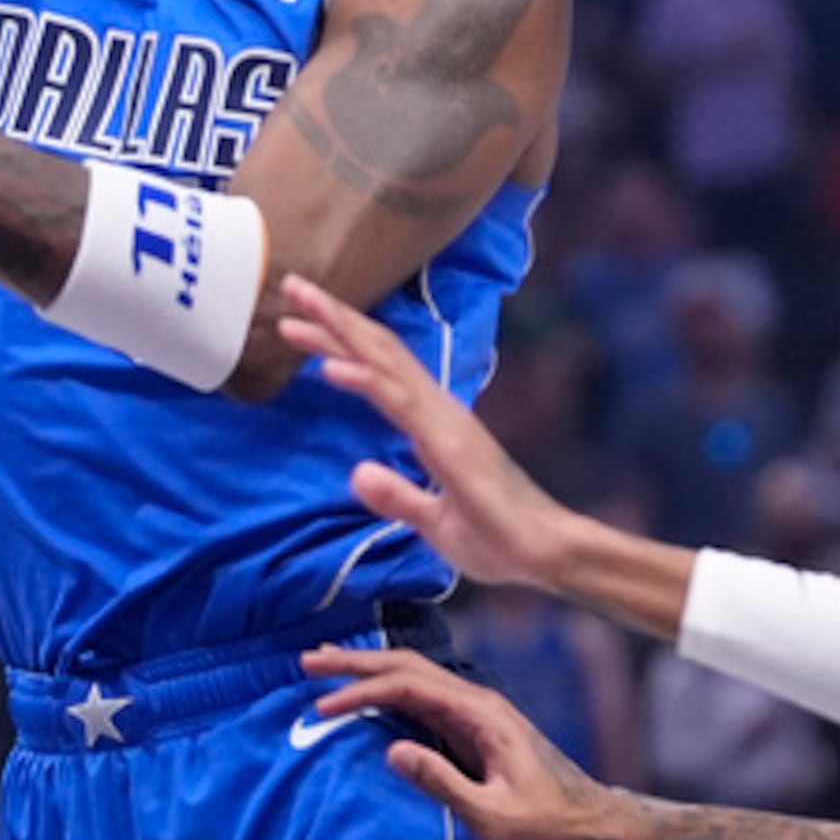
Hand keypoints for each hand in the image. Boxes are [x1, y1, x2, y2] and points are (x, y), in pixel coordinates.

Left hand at [277, 274, 575, 589]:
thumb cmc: (500, 540)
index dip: (342, 341)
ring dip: (339, 330)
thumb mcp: (435, 522)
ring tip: (298, 305)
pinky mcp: (448, 445)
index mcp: (435, 424)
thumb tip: (358, 473)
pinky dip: (362, 379)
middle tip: (292, 285)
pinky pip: (398, 404)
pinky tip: (328, 366)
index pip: (381, 369)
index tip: (300, 321)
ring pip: (384, 361)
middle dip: (334, 317)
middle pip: (379, 350)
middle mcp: (438, 411)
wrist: (548, 555)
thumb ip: (398, 496)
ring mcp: (445, 423)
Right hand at [303, 646, 624, 839]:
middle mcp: (474, 699)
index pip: (408, 687)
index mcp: (478, 713)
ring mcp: (473, 707)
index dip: (363, 692)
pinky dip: (388, 686)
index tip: (324, 707)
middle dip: (356, 663)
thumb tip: (391, 751)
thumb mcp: (491, 814)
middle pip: (406, 666)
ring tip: (326, 666)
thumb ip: (442, 783)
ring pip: (413, 674)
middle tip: (309, 662)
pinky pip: (422, 693)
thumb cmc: (541, 819)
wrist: (584, 815)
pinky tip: (367, 691)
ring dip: (369, 669)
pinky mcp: (471, 722)